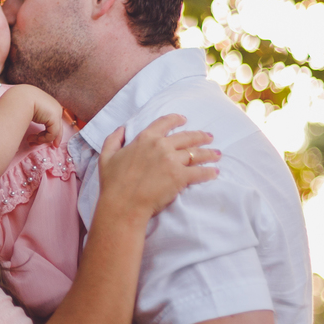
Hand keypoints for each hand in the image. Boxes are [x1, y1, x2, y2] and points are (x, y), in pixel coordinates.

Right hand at [11, 84, 64, 145]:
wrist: (20, 98)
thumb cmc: (20, 103)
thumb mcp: (28, 110)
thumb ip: (34, 119)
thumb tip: (32, 129)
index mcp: (48, 103)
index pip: (52, 120)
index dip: (47, 131)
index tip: (40, 140)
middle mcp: (55, 106)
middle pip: (55, 127)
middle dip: (44, 138)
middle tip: (35, 144)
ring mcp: (56, 112)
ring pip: (54, 132)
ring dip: (40, 139)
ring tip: (29, 140)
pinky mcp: (55, 117)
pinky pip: (52, 134)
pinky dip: (43, 139)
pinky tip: (33, 138)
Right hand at [97, 114, 218, 219]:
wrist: (123, 204)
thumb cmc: (113, 183)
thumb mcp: (106, 156)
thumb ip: (113, 139)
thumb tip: (122, 128)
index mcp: (145, 138)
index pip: (164, 123)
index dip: (176, 119)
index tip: (184, 120)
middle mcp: (161, 146)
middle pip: (186, 137)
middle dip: (200, 136)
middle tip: (209, 136)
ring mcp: (172, 161)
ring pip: (195, 153)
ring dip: (209, 153)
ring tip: (217, 154)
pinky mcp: (180, 177)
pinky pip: (199, 172)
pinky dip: (209, 172)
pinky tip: (215, 172)